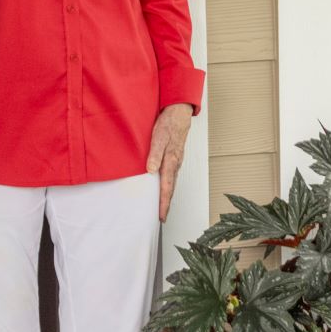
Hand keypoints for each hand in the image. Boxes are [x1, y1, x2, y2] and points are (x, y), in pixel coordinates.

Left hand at [145, 103, 193, 221]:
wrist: (179, 113)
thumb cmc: (168, 124)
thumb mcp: (159, 136)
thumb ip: (155, 154)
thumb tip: (151, 170)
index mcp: (170, 161)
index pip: (166, 187)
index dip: (163, 203)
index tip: (161, 216)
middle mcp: (175, 164)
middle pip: (171, 188)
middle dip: (166, 204)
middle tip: (162, 218)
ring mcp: (176, 161)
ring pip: (172, 183)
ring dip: (167, 196)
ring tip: (163, 207)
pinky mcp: (175, 157)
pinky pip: (172, 176)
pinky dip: (168, 185)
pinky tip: (165, 187)